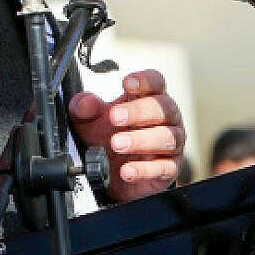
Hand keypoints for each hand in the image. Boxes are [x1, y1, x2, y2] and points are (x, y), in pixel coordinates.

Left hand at [67, 69, 185, 202]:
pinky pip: (165, 168)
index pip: (155, 82)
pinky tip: (127, 171)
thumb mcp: (89, 121)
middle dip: (139, 111)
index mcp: (147, 98)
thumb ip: (84, 109)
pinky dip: (145, 170)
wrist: (111, 174)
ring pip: (168, 137)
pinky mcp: (170, 168)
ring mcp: (171, 143)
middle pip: (163, 107)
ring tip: (117, 144)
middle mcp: (165, 118)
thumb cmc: (107, 138)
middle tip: (115, 117)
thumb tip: (84, 103)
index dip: (144, 80)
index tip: (126, 83)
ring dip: (141, 140)